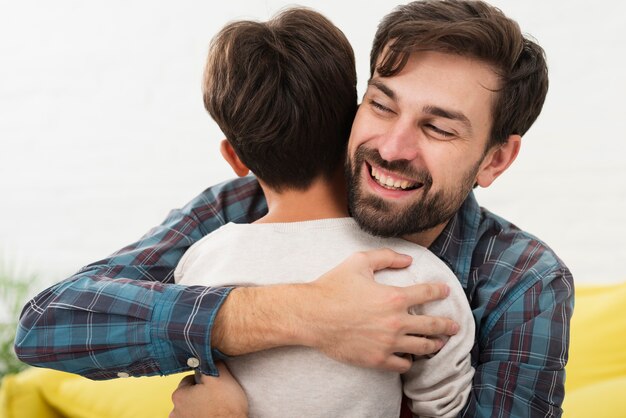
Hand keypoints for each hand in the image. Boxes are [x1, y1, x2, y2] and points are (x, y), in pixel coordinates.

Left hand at [170, 362, 247, 417]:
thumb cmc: (226, 406)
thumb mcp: (220, 376)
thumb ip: (209, 363)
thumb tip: (204, 355)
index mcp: (179, 395)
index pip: (189, 380)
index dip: (203, 381)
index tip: (213, 386)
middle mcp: (175, 411)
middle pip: (189, 394)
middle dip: (200, 394)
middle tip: (215, 397)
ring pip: (191, 407)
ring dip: (200, 406)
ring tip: (215, 408)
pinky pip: (194, 416)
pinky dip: (201, 415)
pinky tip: (212, 415)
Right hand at [211, 248, 457, 372]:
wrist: (311, 315)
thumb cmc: (333, 286)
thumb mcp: (359, 262)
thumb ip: (386, 257)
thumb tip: (408, 260)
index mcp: (394, 297)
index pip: (427, 293)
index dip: (439, 291)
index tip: (445, 292)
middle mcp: (396, 322)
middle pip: (432, 325)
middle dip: (447, 325)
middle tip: (454, 326)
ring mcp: (387, 343)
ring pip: (421, 347)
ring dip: (433, 345)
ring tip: (438, 344)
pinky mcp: (376, 359)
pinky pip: (402, 365)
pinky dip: (409, 361)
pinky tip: (410, 358)